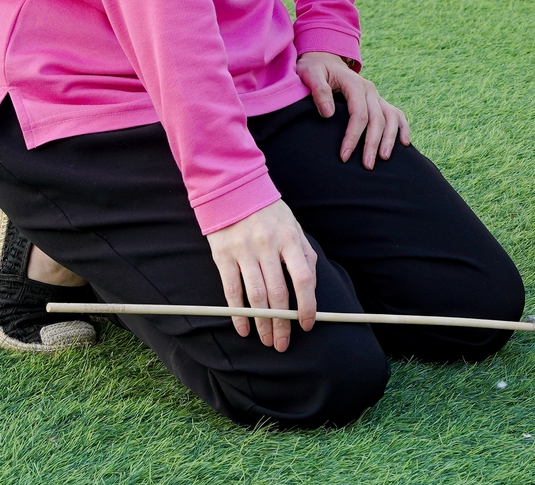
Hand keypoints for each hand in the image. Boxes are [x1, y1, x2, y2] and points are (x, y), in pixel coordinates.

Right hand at [206, 199, 315, 349]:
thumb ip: (304, 255)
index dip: (307, 304)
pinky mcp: (223, 256)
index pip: (303, 278)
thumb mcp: (294, 227)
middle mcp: (267, 246)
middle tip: (284, 343)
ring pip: (256, 297)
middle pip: (278, 294)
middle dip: (283, 323)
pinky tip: (244, 329)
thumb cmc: (270, 213)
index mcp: (290, 239)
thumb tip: (311, 288)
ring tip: (267, 340)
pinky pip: (232, 291)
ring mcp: (244, 252)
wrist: (234, 191)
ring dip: (262, 323)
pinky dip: (238, 314)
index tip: (307, 323)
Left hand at [296, 50, 411, 168]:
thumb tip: (328, 113)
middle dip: (373, 144)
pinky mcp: (378, 101)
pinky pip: (396, 114)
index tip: (344, 156)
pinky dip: (403, 128)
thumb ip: (319, 90)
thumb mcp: (310, 74)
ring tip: (384, 158)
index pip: (359, 114)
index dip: (353, 136)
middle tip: (367, 166)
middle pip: (377, 119)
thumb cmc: (314, 69)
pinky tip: (404, 143)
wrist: (325, 59)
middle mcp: (370, 90)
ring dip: (390, 139)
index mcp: (355, 84)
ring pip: (391, 117)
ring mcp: (376, 96)